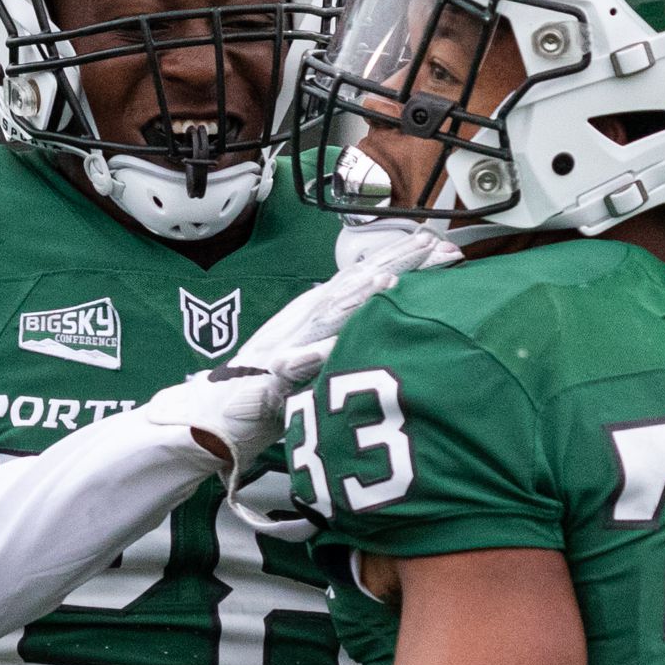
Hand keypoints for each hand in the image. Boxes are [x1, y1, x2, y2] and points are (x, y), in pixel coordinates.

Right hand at [146, 227, 455, 471]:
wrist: (215, 416)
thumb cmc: (270, 387)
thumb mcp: (321, 355)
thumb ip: (351, 332)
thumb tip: (393, 310)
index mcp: (318, 312)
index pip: (369, 278)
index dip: (408, 260)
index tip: (449, 249)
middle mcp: (304, 320)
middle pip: (355, 285)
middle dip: (396, 263)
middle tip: (439, 248)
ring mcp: (284, 347)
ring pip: (324, 317)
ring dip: (355, 298)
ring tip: (388, 280)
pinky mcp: (265, 380)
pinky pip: (290, 369)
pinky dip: (309, 357)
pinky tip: (328, 349)